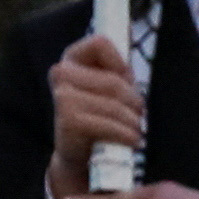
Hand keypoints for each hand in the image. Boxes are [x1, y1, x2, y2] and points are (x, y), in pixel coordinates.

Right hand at [43, 35, 146, 198]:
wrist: (82, 155)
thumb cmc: (101, 117)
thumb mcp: (112, 90)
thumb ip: (120, 71)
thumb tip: (133, 43)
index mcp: (72, 58)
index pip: (101, 43)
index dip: (122, 66)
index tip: (126, 84)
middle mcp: (61, 73)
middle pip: (114, 81)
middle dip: (134, 102)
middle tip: (137, 117)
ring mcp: (62, 96)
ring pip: (115, 104)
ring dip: (133, 122)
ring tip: (135, 131)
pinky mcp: (68, 120)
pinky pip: (109, 124)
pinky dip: (126, 135)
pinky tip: (131, 141)